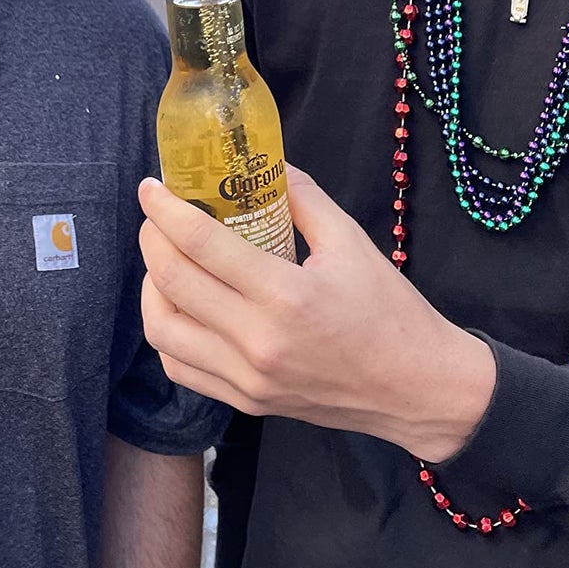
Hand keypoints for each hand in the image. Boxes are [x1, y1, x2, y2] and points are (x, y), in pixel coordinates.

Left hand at [138, 166, 495, 462]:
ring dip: (151, 288)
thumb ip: (301, 197)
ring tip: (164, 260)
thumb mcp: (351, 241)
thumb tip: (265, 164)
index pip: (201, 244)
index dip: (165, 210)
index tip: (151, 187)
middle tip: (155, 216)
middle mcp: (258, 341)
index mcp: (286, 295)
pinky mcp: (247, 402)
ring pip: (162, 332)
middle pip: (171, 283)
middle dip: (151, 239)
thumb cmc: (390, 311)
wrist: (417, 389)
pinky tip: (180, 306)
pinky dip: (167, 332)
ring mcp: (248, 378)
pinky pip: (180, 368)